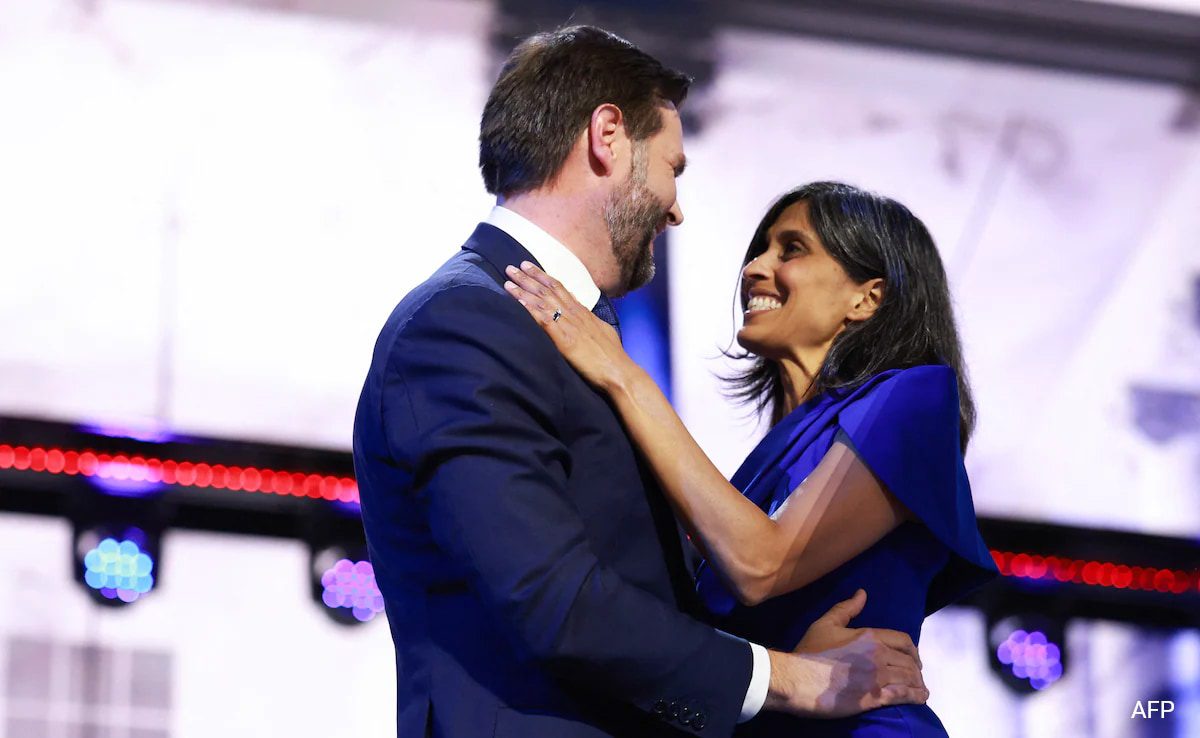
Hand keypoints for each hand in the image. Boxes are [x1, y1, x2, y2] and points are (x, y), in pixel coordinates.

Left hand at [503, 262, 636, 391]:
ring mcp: (569, 325)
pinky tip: (518, 301)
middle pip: (548, 290)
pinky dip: (530, 309)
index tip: (529, 267)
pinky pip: (544, 320)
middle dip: (528, 277)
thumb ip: (589, 318)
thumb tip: (582, 310)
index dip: (542, 276)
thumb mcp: (601, 329)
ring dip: (524, 289)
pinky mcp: (564, 339)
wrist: (618, 370)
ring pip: (543, 301)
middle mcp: (574, 313)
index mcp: (582, 311)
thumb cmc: (612, 355)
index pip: (559, 288)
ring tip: (508, 279)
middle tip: (511, 267)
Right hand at [765, 589, 927, 717]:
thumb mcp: (825, 624)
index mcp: (870, 636)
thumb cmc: (809, 652)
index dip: (913, 650)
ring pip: (909, 679)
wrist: (797, 679)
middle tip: (916, 675)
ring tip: (920, 689)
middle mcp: (879, 656)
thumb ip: (846, 608)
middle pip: (909, 661)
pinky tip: (920, 699)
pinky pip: (903, 696)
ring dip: (918, 684)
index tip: (913, 657)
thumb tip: (862, 593)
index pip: (903, 640)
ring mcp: (878, 678)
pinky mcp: (875, 698)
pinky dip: (915, 697)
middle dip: (916, 669)